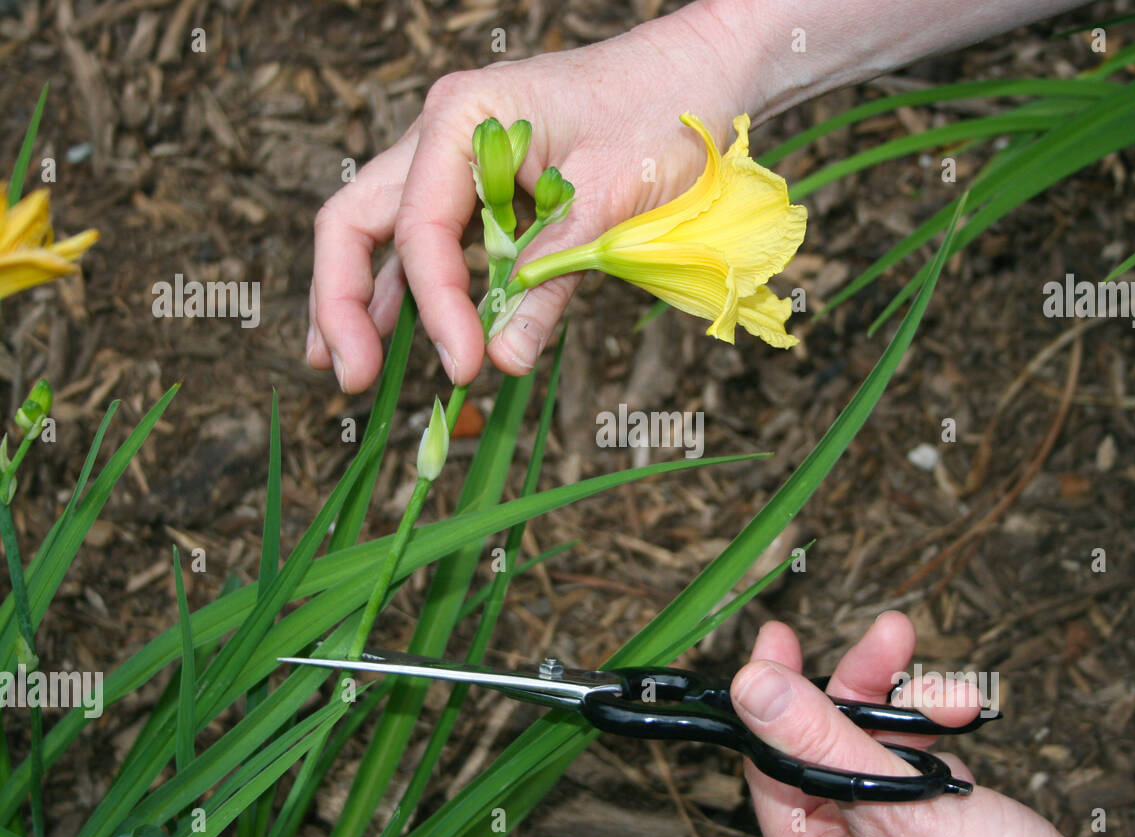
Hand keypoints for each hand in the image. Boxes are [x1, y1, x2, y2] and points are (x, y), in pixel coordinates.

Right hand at [305, 3, 760, 391]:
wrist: (700, 72)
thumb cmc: (661, 113)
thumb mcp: (607, 203)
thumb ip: (550, 280)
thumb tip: (504, 360)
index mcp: (462, 116)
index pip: (419, 227)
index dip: (436, 306)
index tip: (465, 366)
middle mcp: (443, 131)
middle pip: (358, 219)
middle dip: (343, 302)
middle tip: (352, 377)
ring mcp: (456, 156)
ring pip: (380, 229)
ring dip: (361, 297)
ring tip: (351, 367)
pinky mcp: (481, 184)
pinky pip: (428, 237)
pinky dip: (412, 285)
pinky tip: (397, 329)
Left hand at [730, 613, 1095, 836]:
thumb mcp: (889, 804)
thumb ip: (821, 741)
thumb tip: (750, 684)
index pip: (770, 756)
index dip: (773, 693)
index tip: (779, 635)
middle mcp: (841, 833)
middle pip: (826, 733)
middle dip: (865, 681)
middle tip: (891, 633)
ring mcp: (886, 817)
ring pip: (875, 732)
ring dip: (915, 699)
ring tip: (957, 695)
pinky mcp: (929, 803)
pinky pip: (918, 744)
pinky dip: (942, 719)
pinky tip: (967, 710)